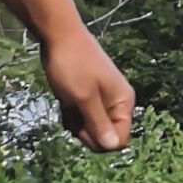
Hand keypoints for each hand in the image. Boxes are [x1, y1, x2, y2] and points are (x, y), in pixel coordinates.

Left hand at [42, 28, 133, 151]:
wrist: (59, 35)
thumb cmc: (73, 66)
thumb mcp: (83, 98)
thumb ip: (98, 123)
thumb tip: (114, 147)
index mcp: (123, 103)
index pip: (119, 140)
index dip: (99, 141)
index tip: (83, 126)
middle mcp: (117, 103)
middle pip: (105, 136)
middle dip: (86, 132)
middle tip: (73, 113)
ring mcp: (102, 99)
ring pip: (91, 127)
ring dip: (76, 123)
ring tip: (67, 104)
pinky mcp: (89, 96)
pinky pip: (83, 117)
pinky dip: (72, 114)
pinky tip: (64, 102)